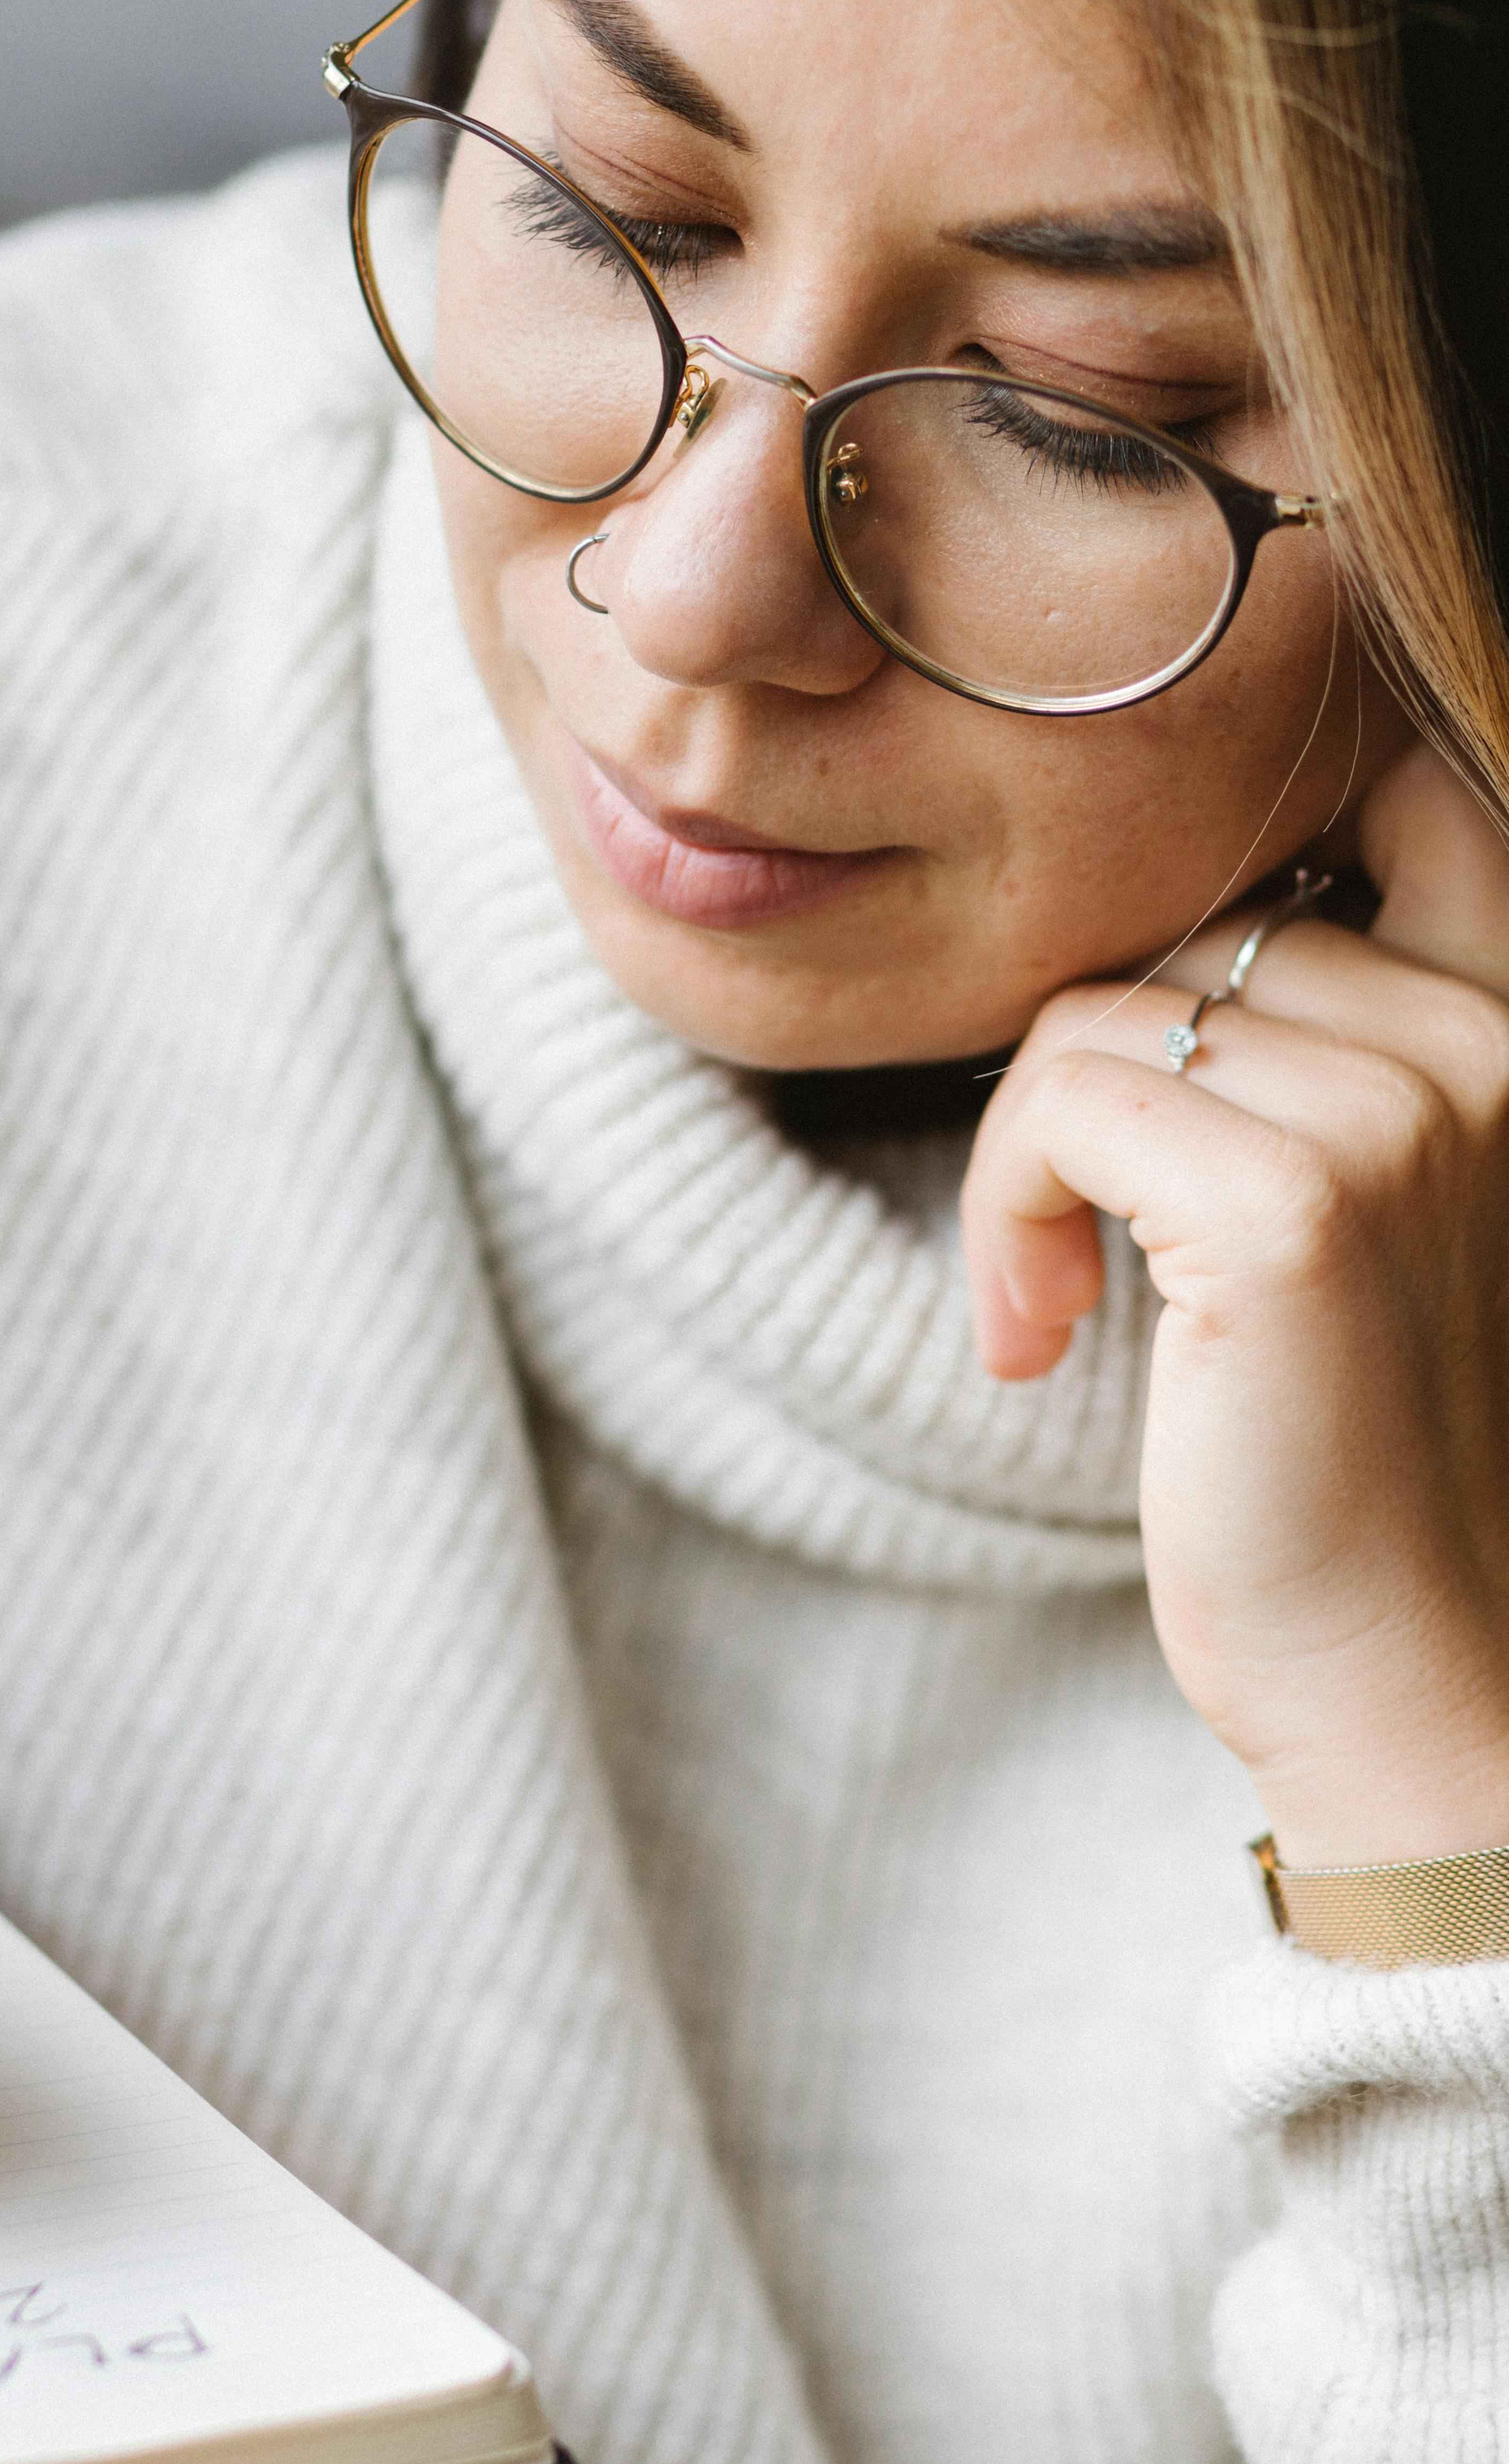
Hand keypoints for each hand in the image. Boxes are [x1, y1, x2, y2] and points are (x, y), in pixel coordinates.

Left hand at [962, 746, 1508, 1867]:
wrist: (1417, 1671)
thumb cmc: (1363, 1444)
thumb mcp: (1364, 1201)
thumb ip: (1313, 1045)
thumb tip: (1151, 934)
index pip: (1399, 792)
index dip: (1251, 846)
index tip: (1162, 1036)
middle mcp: (1488, 1041)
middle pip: (1182, 930)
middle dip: (1092, 1080)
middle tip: (1076, 1247)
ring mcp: (1400, 1112)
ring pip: (1095, 1013)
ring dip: (1030, 1160)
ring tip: (1057, 1303)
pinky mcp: (1289, 1206)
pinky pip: (1055, 1102)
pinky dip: (1004, 1209)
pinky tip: (1040, 1335)